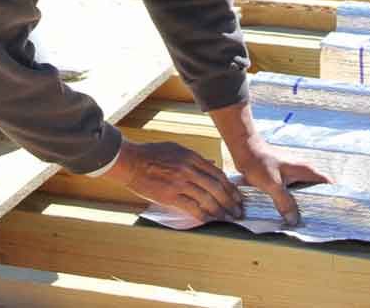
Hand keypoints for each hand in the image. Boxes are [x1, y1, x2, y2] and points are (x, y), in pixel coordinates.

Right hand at [103, 139, 242, 224]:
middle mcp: (189, 169)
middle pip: (216, 187)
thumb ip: (195, 158)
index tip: (237, 196)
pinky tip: (210, 220)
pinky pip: (191, 207)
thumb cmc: (152, 153)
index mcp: (192, 157)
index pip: (217, 174)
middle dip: (230, 201)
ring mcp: (180, 183)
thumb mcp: (176, 149)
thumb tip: (212, 164)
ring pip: (206, 199)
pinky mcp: (170, 196)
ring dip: (219, 210)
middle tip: (238, 211)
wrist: (131, 161)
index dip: (230, 187)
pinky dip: (202, 215)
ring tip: (228, 218)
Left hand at [229, 135, 330, 226]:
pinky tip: (289, 211)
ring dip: (304, 203)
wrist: (245, 150)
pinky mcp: (284, 176)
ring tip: (304, 220)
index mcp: (305, 170)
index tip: (333, 211)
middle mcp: (302, 170)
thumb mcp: (272, 185)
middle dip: (317, 203)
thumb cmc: (260, 163)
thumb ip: (284, 202)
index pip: (327, 183)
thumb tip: (294, 220)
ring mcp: (293, 173)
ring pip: (304, 190)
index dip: (332, 195)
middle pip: (317, 189)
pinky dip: (294, 200)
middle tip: (317, 221)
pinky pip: (293, 190)